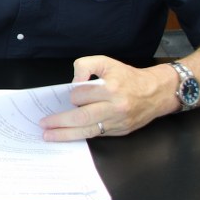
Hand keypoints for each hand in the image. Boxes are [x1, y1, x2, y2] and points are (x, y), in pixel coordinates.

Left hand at [39, 55, 176, 140]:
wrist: (156, 93)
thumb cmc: (128, 77)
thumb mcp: (106, 62)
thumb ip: (85, 66)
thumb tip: (73, 83)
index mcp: (110, 88)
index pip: (81, 95)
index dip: (71, 97)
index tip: (67, 97)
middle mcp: (115, 107)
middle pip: (82, 117)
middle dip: (60, 121)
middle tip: (44, 124)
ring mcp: (118, 122)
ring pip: (88, 130)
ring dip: (66, 134)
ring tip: (49, 135)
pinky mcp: (120, 131)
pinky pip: (97, 135)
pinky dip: (81, 136)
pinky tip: (68, 136)